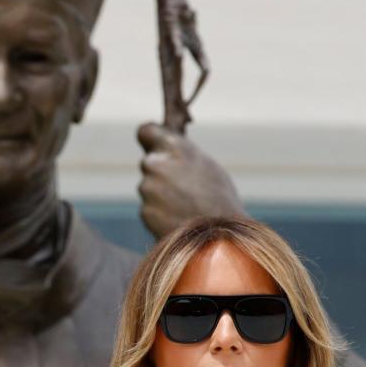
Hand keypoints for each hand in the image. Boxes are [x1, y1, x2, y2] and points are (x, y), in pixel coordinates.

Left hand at [136, 122, 243, 238]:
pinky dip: (160, 213)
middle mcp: (155, 164)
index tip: (152, 144)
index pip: (145, 131)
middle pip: (150, 163)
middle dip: (161, 172)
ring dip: (162, 194)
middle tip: (183, 186)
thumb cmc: (220, 198)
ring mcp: (148, 188)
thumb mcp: (206, 165)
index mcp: (174, 147)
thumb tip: (167, 147)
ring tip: (187, 205)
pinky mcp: (145, 211)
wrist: (220, 235)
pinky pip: (150, 208)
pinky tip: (179, 218)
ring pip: (150, 187)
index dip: (149, 139)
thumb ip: (182, 154)